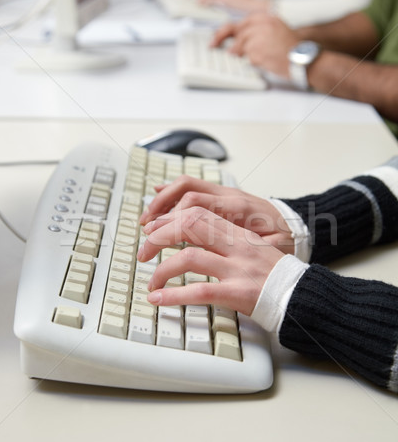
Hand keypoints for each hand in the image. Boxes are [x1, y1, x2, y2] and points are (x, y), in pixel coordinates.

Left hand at [137, 206, 284, 314]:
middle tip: (143, 251)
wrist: (301, 294)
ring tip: (150, 282)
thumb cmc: (275, 274)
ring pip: (189, 258)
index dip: (170, 218)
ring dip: (161, 269)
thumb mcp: (253, 248)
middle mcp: (236, 246)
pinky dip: (174, 295)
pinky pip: (200, 290)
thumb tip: (193, 239)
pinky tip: (158, 299)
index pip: (198, 212)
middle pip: (190, 226)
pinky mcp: (238, 292)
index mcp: (239, 232)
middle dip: (160, 236)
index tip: (153, 229)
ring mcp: (237, 268)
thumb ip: (226, 240)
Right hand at [140, 175, 293, 252]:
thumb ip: (251, 250)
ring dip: (162, 201)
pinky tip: (157, 198)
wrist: (297, 223)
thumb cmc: (285, 238)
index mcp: (239, 209)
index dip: (170, 224)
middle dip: (160, 214)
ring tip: (145, 221)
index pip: (195, 209)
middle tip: (144, 238)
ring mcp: (224, 193)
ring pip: (186, 186)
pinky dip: (172, 193)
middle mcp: (229, 196)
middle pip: (185, 195)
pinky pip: (193, 187)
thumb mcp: (274, 249)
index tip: (155, 242)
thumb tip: (229, 255)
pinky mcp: (222, 196)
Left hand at [212, 13, 298, 77]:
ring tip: (255, 57)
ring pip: (239, 46)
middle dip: (220, 38)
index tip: (216, 38)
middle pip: (234, 30)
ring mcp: (258, 36)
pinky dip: (253, 62)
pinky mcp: (257, 50)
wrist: (302, 58)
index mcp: (265, 17)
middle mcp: (261, 23)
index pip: (239, 22)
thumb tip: (236, 40)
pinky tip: (265, 61)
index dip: (225, 31)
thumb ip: (256, 32)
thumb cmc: (290, 49)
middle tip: (212, 46)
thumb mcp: (275, 31)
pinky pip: (247, 58)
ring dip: (241, 54)